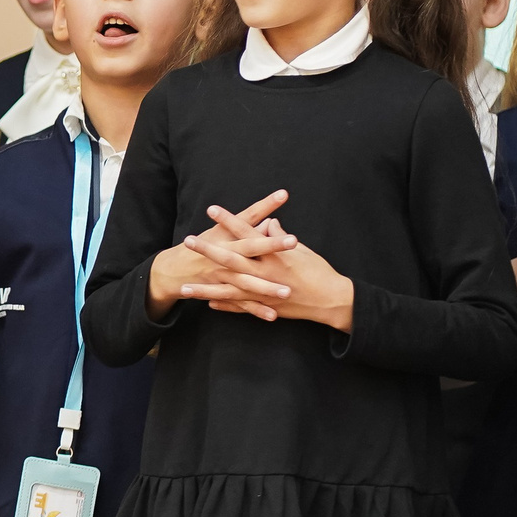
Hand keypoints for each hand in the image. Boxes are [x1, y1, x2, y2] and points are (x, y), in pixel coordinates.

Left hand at [180, 194, 354, 330]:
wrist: (332, 301)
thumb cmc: (319, 271)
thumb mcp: (302, 250)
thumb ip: (279, 238)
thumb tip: (267, 223)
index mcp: (274, 255)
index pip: (247, 233)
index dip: (229, 220)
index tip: (212, 209)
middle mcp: (266, 273)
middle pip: (231, 260)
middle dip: (208, 250)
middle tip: (188, 241)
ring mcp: (264, 292)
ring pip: (229, 289)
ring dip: (206, 289)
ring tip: (184, 288)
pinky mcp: (266, 307)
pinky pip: (241, 306)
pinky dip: (225, 304)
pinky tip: (208, 303)